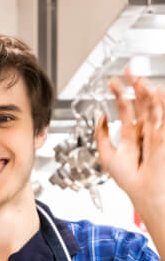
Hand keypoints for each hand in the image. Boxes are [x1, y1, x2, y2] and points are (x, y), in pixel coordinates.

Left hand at [95, 66, 164, 220]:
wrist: (144, 191)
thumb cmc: (129, 180)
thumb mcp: (106, 156)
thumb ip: (101, 136)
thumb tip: (101, 116)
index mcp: (131, 135)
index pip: (126, 110)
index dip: (119, 95)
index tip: (113, 82)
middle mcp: (145, 131)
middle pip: (140, 103)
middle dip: (134, 86)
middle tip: (128, 70)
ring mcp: (156, 132)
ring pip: (151, 106)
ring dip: (145, 91)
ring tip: (138, 78)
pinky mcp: (163, 136)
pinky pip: (162, 116)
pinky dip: (159, 103)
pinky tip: (155, 91)